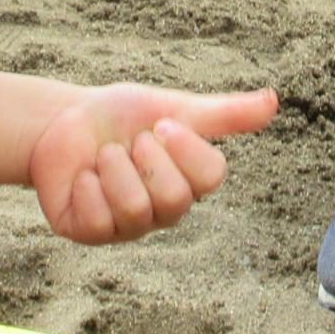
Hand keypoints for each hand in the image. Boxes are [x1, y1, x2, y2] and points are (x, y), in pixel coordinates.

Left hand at [30, 84, 279, 243]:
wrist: (61, 120)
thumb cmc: (121, 116)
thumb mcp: (172, 106)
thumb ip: (222, 112)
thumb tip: (274, 100)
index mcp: (190, 180)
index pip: (210, 176)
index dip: (183, 146)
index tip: (159, 124)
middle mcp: (165, 210)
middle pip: (175, 197)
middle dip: (144, 157)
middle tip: (129, 142)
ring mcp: (128, 226)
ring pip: (136, 209)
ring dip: (113, 168)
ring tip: (103, 156)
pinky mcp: (91, 233)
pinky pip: (98, 220)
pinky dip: (86, 186)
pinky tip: (81, 177)